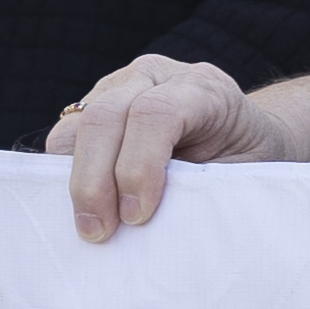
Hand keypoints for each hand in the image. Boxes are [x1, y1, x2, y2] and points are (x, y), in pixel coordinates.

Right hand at [50, 52, 272, 242]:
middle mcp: (153, 76)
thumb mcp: (237, 175)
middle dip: (94, 180)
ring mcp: (117, 86)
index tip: (136, 216)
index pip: (157, 113)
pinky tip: (83, 206)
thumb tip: (145, 229)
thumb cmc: (244, 161)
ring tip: (89, 225)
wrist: (241, 136)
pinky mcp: (91, 106)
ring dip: (74, 181)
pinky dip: (66, 176)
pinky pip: (65, 139)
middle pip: (106, 116)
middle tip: (97, 232)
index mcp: (201, 87)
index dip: (139, 165)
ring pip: (75, 127)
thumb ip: (196, 190)